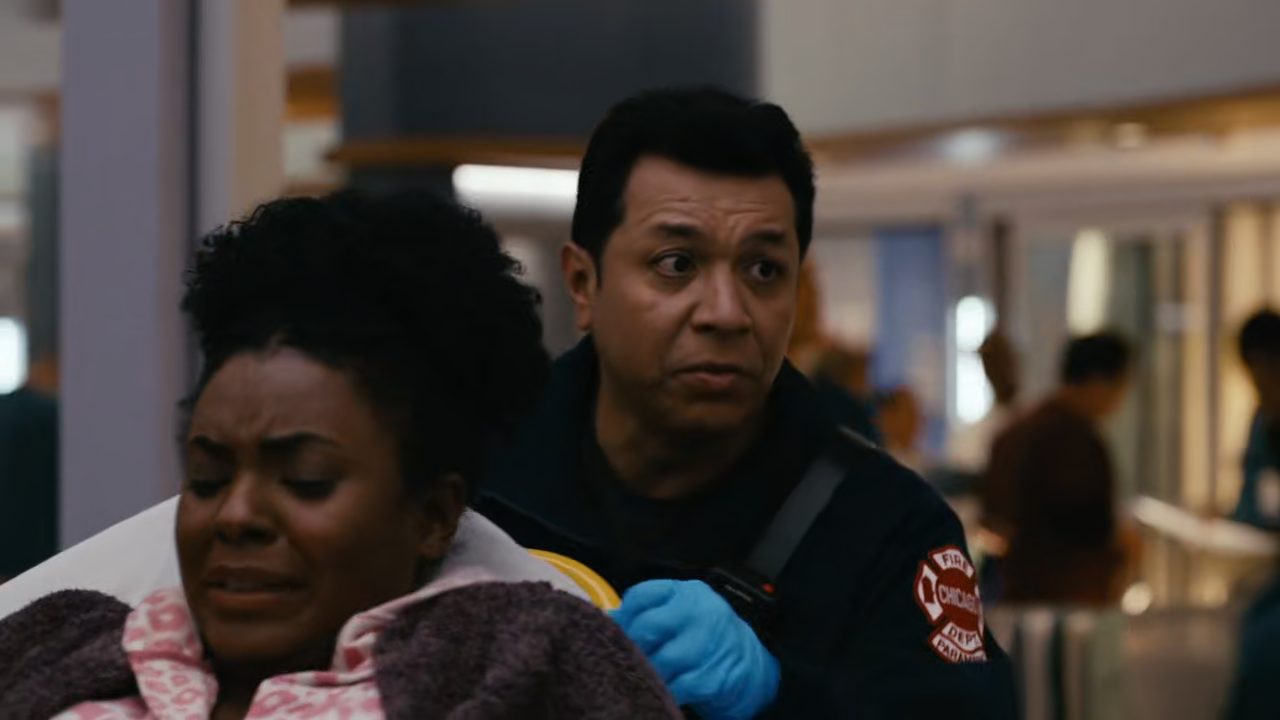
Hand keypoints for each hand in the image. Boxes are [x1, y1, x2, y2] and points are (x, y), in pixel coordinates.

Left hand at [611, 579, 779, 719]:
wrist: (750, 664)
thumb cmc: (706, 636)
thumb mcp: (683, 611)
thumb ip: (650, 610)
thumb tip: (610, 619)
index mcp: (688, 594)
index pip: (642, 595)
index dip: (623, 615)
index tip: (615, 629)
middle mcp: (700, 614)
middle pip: (647, 627)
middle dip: (631, 645)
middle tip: (625, 655)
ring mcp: (707, 647)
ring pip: (659, 661)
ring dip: (645, 670)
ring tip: (640, 673)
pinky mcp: (710, 679)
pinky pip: (674, 687)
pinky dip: (662, 690)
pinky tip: (659, 688)